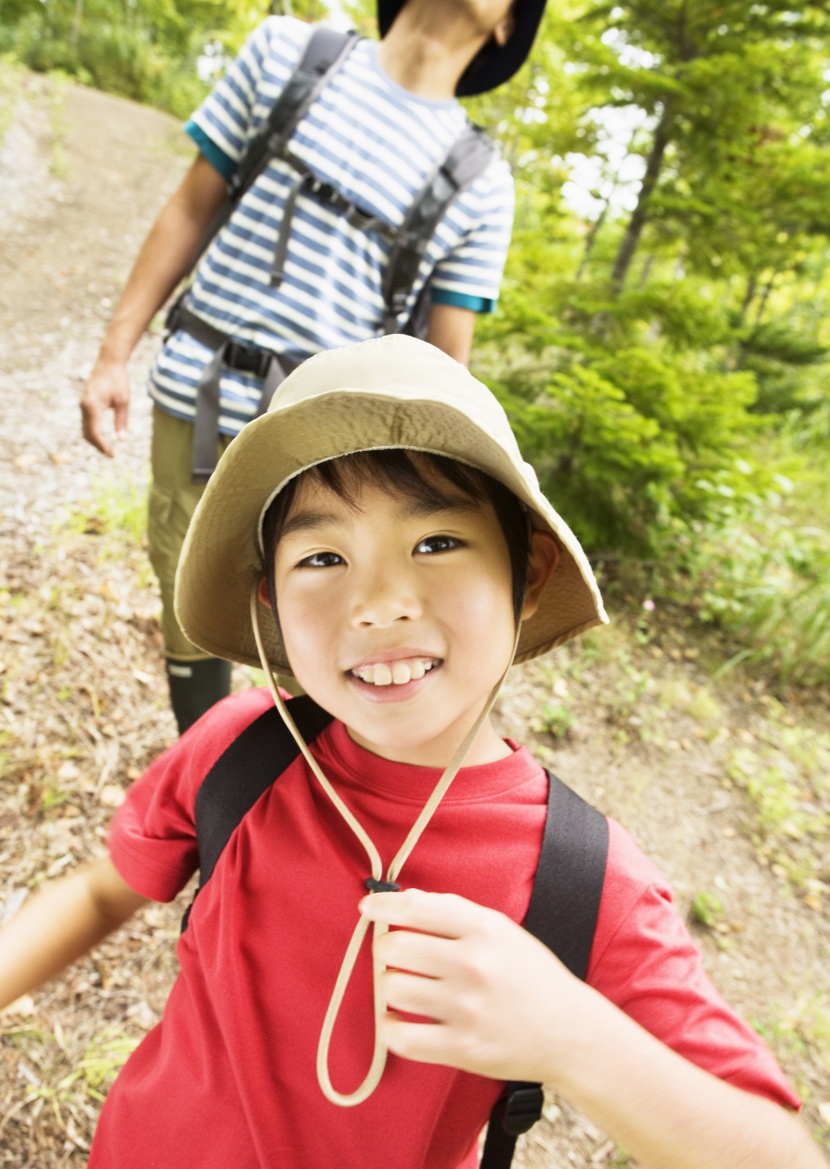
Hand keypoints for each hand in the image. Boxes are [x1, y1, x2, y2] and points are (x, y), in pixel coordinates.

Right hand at [80, 356, 130, 455]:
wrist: (109, 362)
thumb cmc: (118, 380)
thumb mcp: (123, 401)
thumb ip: (122, 421)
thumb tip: (123, 440)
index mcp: (92, 406)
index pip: (94, 432)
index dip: (102, 445)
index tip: (112, 454)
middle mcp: (84, 406)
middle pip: (87, 433)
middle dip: (98, 445)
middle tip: (111, 454)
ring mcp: (83, 404)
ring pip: (85, 428)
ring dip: (94, 440)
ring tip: (107, 448)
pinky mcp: (85, 403)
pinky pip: (86, 422)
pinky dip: (93, 432)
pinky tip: (102, 437)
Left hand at [360, 888, 581, 1082]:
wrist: (570, 1033)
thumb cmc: (530, 976)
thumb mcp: (502, 931)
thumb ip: (454, 913)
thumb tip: (404, 900)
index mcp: (484, 929)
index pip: (416, 908)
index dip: (383, 905)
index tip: (367, 907)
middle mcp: (474, 965)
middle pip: (394, 948)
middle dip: (387, 950)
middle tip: (398, 958)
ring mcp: (467, 1008)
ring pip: (392, 989)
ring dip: (390, 988)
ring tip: (406, 989)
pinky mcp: (462, 1048)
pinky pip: (400, 1036)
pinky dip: (391, 1028)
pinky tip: (401, 1021)